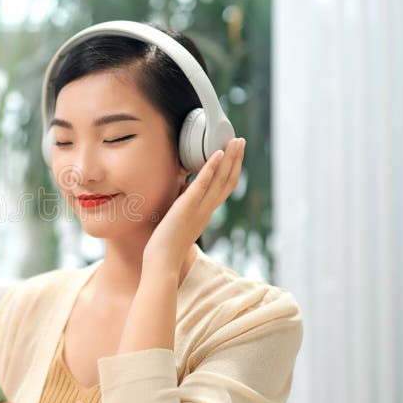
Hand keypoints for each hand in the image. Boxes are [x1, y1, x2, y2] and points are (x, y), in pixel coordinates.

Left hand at [144, 137, 245, 270]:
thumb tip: (183, 185)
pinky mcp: (187, 207)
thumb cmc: (166, 243)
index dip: (231, 170)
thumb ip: (184, 202)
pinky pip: (202, 185)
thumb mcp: (179, 218)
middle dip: (235, 159)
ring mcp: (200, 208)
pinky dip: (210, 168)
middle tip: (240, 141)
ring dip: (229, 159)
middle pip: (228, 181)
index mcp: (206, 213)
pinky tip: (216, 153)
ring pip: (221, 180)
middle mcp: (208, 210)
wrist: (162, 261)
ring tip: (235, 141)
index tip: (234, 154)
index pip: (224, 188)